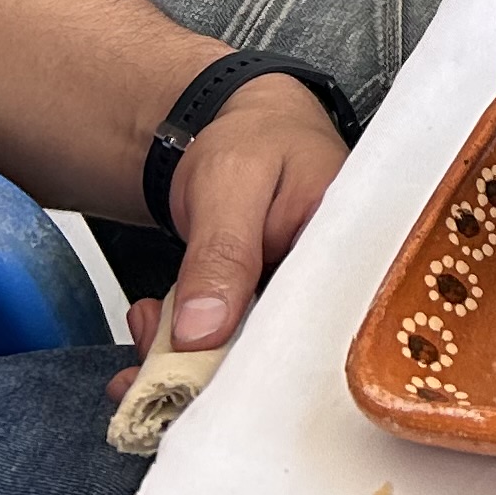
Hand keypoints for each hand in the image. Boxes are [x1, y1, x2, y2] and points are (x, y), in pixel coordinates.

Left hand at [158, 73, 340, 352]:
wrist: (228, 119)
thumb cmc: (253, 136)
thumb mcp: (233, 183)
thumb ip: (223, 256)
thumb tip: (202, 335)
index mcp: (349, 249)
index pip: (312, 326)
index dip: (255, 361)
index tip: (196, 375)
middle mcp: (330, 282)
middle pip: (276, 349)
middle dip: (206, 367)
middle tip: (149, 368)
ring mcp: (293, 295)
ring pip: (242, 349)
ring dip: (184, 358)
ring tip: (146, 331)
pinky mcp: (261, 302)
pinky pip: (225, 337)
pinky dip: (181, 342)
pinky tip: (154, 323)